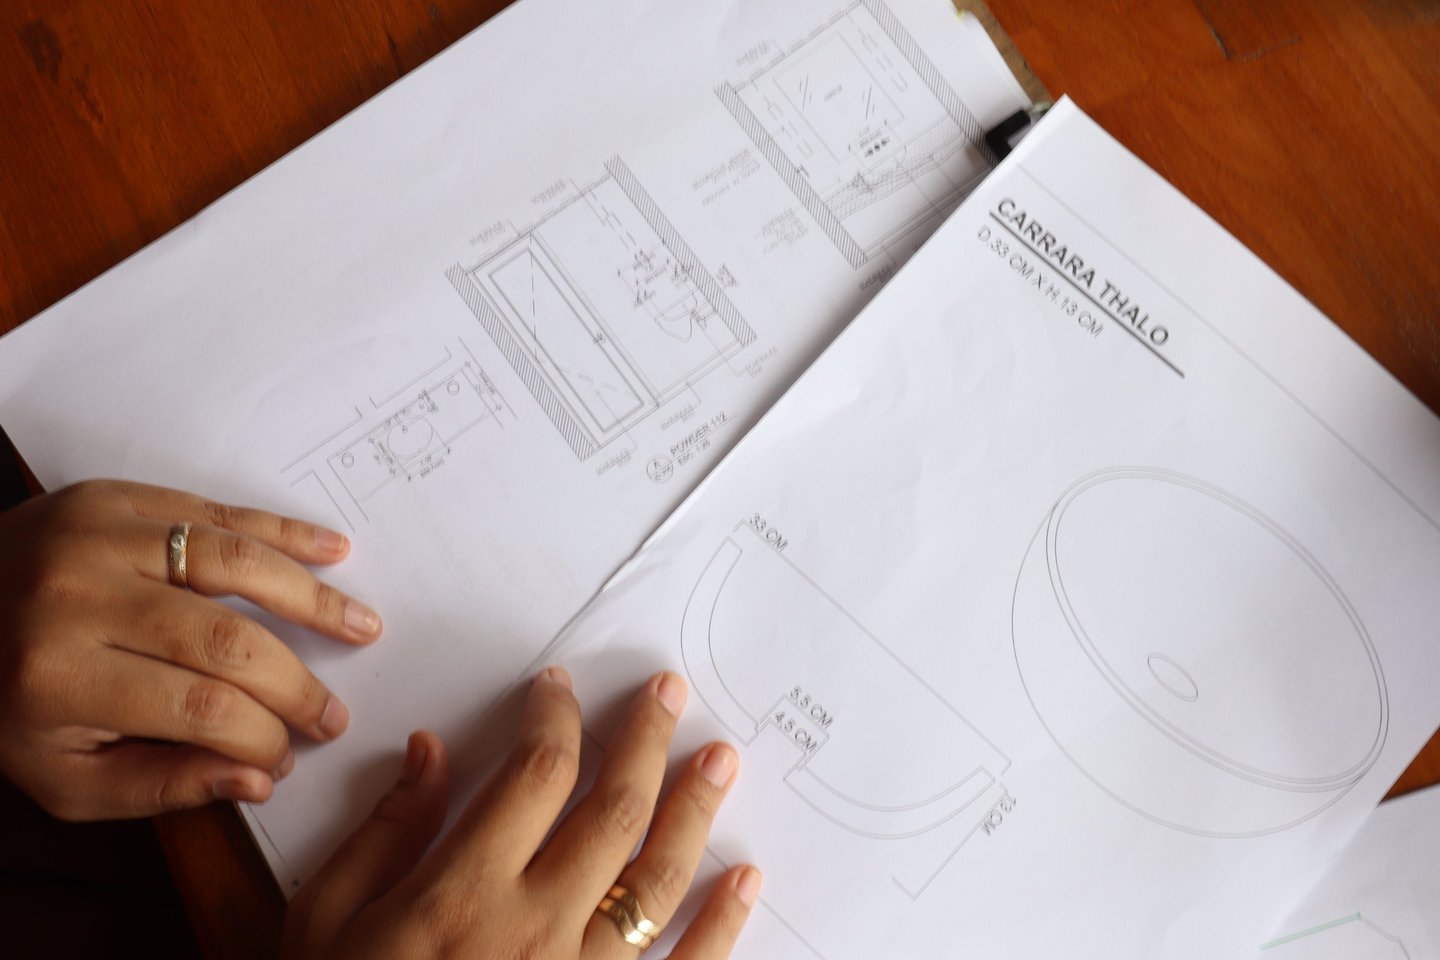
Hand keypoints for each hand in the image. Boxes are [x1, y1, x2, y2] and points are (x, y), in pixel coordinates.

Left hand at [0, 479, 380, 818]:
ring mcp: (98, 536)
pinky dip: (283, 533)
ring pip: (235, 563)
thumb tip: (260, 779)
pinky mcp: (115, 496)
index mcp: (57, 678)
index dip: (261, 738)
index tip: (288, 757)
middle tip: (333, 715)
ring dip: (312, 599)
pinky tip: (332, 553)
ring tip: (363, 625)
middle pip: (226, 642)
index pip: (199, 710)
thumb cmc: (4, 703)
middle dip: (296, 686)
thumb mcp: (61, 777)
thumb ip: (159, 785)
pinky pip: (217, 509)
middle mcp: (78, 598)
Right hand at [283, 668, 759, 959]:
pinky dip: (722, 925)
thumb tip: (429, 750)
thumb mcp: (326, 920)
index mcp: (463, 893)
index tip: (560, 692)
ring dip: (695, 811)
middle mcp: (535, 929)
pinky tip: (744, 878)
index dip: (555, 718)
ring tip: (719, 760)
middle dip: (646, 741)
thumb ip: (384, 832)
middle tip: (668, 695)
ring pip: (658, 881)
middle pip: (614, 810)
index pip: (537, 773)